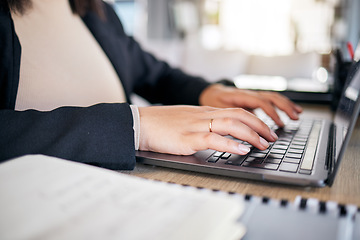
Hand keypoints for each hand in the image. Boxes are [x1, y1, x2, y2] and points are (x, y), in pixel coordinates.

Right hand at [138, 105, 277, 155]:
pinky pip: (214, 138)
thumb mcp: (186, 119)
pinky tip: (242, 150)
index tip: (265, 130)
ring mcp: (196, 126)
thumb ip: (203, 123)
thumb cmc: (161, 123)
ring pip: (231, 125)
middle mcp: (203, 115)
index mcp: (204, 111)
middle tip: (273, 137)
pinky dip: (231, 144)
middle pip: (239, 116)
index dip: (255, 120)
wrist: (140, 123)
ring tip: (264, 144)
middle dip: (260, 126)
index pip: (236, 111)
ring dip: (251, 135)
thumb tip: (219, 133)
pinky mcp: (187, 138)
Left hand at [199, 84, 302, 126]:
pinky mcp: (254, 98)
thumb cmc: (213, 102)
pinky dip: (281, 105)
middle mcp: (248, 93)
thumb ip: (231, 118)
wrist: (211, 92)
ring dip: (286, 105)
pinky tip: (288, 111)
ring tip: (296, 115)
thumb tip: (245, 129)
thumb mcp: (218, 110)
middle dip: (283, 108)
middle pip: (270, 97)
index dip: (270, 113)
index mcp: (239, 95)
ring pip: (272, 96)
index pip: (259, 102)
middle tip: (293, 119)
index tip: (278, 124)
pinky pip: (270, 99)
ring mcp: (252, 95)